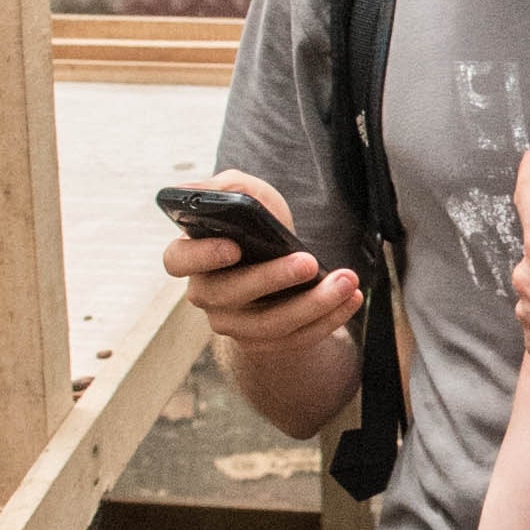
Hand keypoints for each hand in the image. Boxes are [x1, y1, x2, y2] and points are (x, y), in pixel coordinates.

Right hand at [160, 171, 359, 358]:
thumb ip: (228, 187)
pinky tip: (351, 298)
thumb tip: (209, 191)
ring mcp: (234, 323)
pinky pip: (296, 338)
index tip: (234, 246)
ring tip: (346, 280)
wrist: (278, 260)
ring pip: (270, 324)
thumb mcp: (246, 193)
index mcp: (192, 256)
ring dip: (313, 304)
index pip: (177, 260)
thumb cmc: (257, 223)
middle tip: (308, 261)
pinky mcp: (264, 342)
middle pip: (231, 295)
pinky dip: (328, 319)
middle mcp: (206, 294)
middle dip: (272, 279)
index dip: (202, 256)